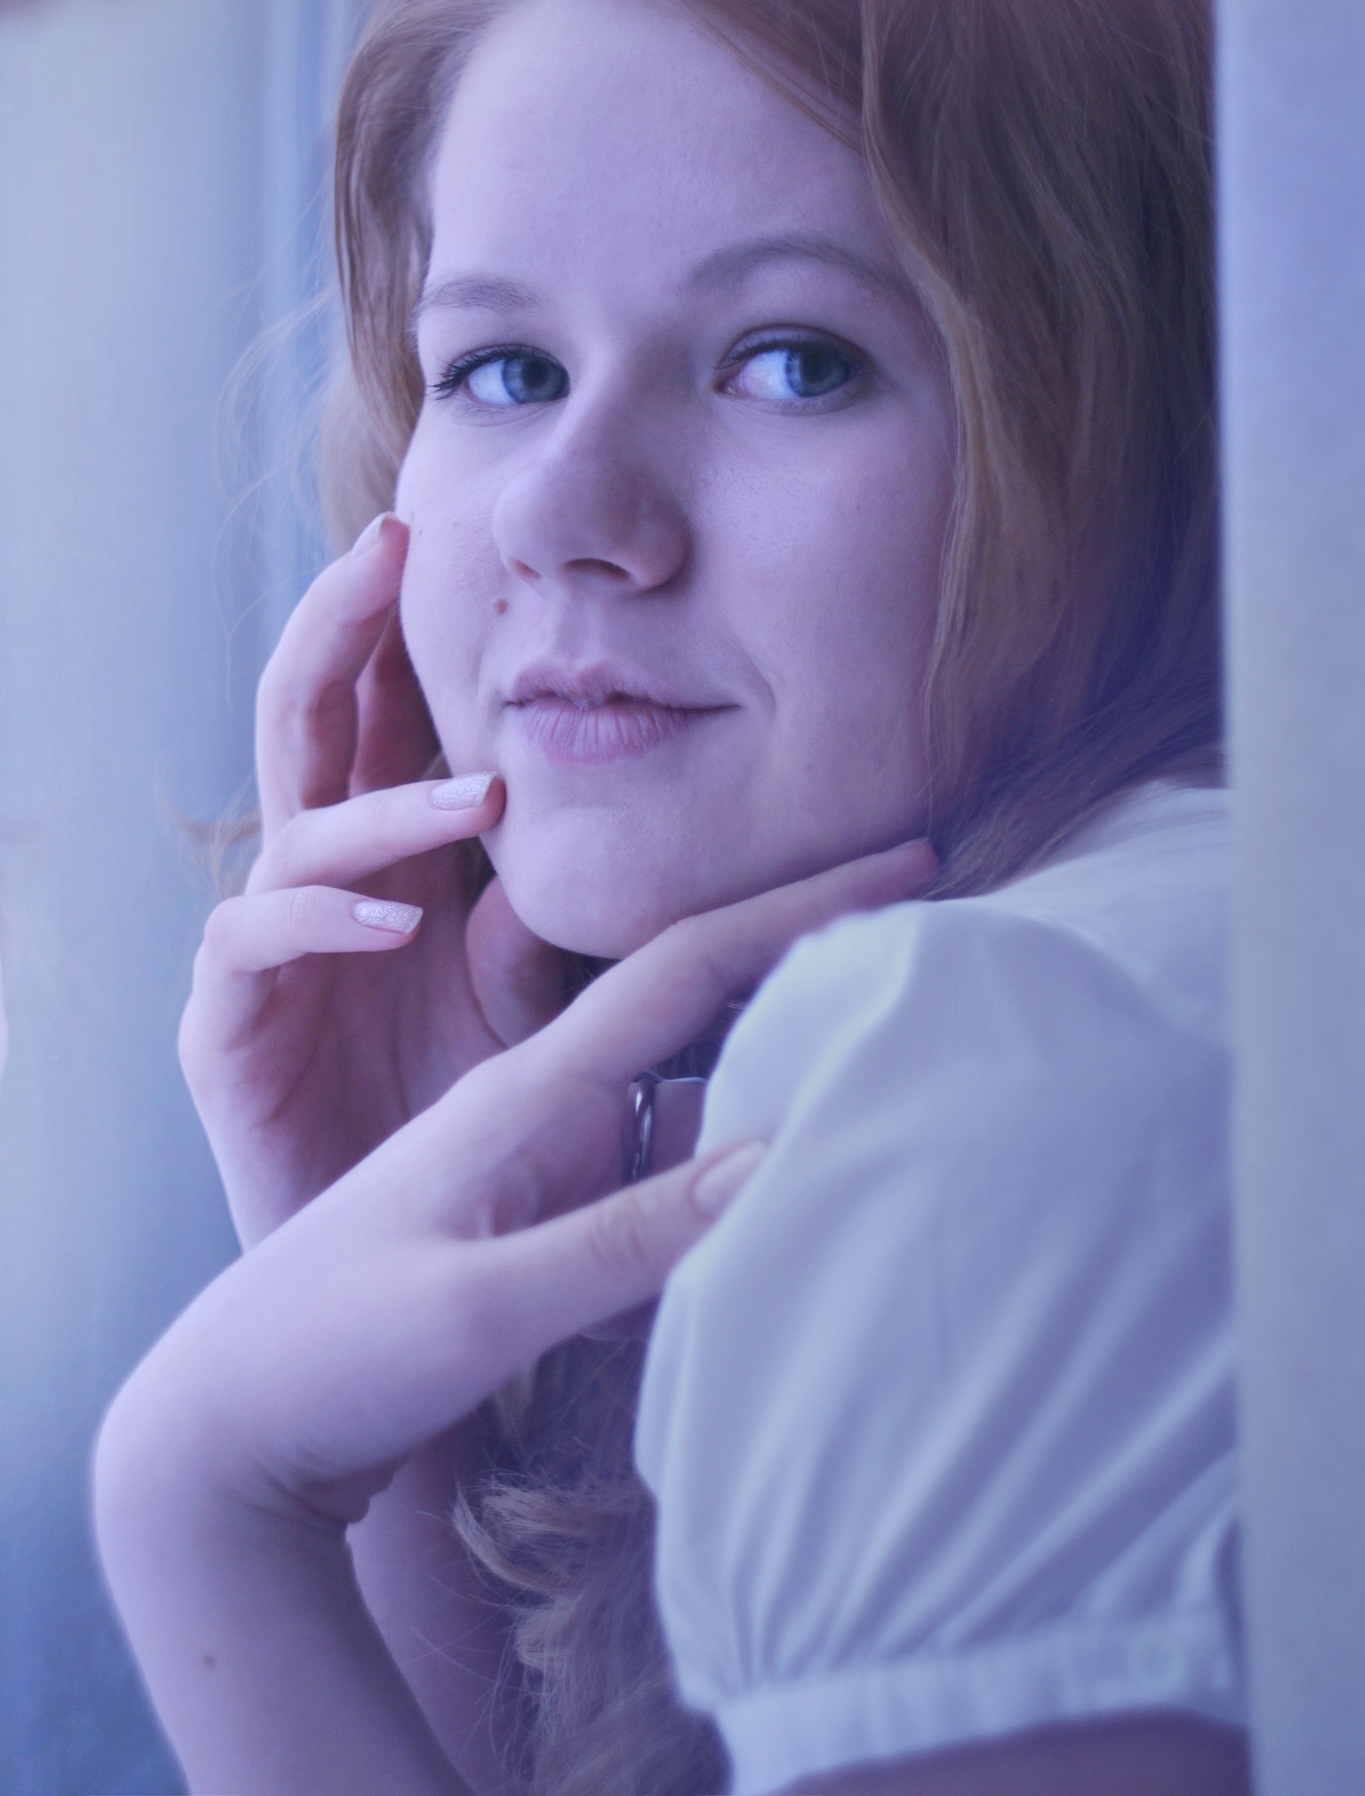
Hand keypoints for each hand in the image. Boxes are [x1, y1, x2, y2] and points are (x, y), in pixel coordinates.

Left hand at [95, 841, 936, 1795]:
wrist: (225, 1433)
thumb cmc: (329, 1361)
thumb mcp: (477, 1310)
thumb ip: (618, 1240)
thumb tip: (777, 1155)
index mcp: (520, 1097)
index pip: (682, 967)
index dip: (799, 907)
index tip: (906, 854)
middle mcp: (531, 1102)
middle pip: (687, 984)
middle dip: (798, 929)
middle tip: (917, 898)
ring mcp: (532, 1154)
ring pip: (673, 1060)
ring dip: (766, 1018)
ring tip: (873, 998)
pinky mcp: (531, 1211)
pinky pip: (650, 1139)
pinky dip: (723, 1116)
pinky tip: (775, 1129)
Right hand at [179, 515, 563, 1247]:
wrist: (392, 1263)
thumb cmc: (457, 1124)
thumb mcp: (518, 1006)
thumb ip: (538, 923)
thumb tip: (589, 833)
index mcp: (388, 858)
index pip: (383, 713)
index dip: (400, 626)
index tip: (444, 537)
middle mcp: (319, 882)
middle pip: (311, 721)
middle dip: (343, 627)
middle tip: (390, 543)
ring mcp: (265, 946)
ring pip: (296, 825)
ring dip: (386, 802)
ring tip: (484, 798)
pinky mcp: (226, 1021)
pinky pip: (256, 942)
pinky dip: (323, 920)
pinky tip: (392, 922)